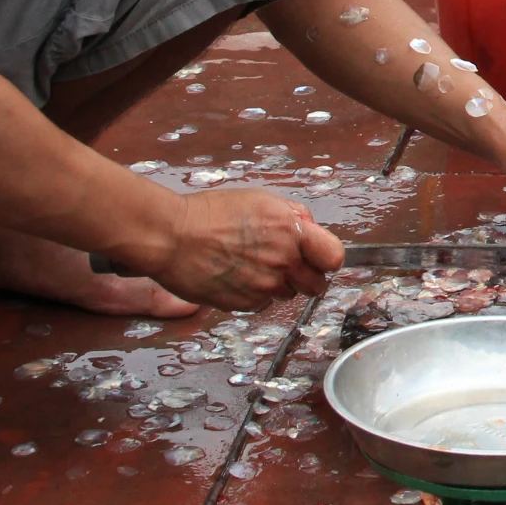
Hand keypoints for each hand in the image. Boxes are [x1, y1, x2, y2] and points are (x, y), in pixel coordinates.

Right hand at [151, 189, 344, 310]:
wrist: (171, 235)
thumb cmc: (210, 213)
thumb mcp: (261, 200)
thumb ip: (292, 216)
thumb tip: (310, 228)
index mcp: (292, 232)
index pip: (334, 257)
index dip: (327, 259)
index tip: (319, 258)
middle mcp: (283, 262)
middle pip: (316, 285)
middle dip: (305, 277)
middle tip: (285, 265)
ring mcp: (264, 286)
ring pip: (287, 295)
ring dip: (277, 285)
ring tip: (250, 265)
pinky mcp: (243, 304)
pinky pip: (261, 304)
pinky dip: (253, 294)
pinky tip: (235, 276)